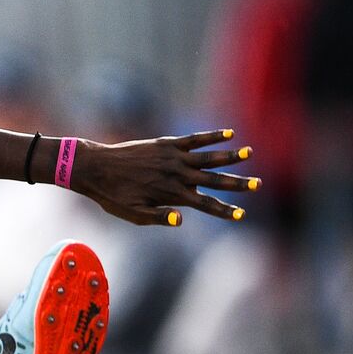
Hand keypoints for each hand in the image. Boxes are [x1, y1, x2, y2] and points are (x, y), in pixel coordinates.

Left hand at [71, 130, 259, 226]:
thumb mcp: (133, 214)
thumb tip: (181, 220)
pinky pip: (193, 139)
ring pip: (208, 157)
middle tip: (258, 184)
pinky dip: (211, 136)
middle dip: (237, 183)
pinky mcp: (165, 144)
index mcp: (171, 194)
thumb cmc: (113, 195)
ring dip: (230, 156)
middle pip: (213, 180)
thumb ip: (158, 217)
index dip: (225, 210)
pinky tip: (228, 133)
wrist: (95, 167)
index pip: (205, 204)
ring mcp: (172, 157)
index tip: (242, 214)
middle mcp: (176, 175)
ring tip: (250, 153)